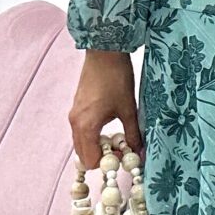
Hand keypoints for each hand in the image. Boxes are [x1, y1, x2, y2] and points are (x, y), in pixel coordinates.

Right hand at [68, 48, 142, 166]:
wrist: (104, 51)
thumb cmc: (116, 78)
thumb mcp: (129, 109)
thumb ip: (133, 134)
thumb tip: (140, 152)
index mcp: (86, 126)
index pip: (90, 161)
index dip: (107, 163)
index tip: (124, 153)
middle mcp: (75, 123)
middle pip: (83, 154)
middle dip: (101, 156)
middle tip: (121, 147)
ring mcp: (74, 115)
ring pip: (82, 143)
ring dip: (97, 145)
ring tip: (117, 134)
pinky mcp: (77, 107)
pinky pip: (82, 131)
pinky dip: (93, 135)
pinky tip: (109, 124)